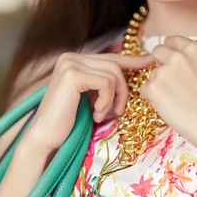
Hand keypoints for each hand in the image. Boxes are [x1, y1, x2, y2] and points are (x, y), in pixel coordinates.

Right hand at [21, 51, 154, 152]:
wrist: (47, 139)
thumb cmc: (71, 123)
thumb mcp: (92, 98)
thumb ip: (105, 83)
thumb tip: (134, 72)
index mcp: (75, 60)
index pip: (110, 57)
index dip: (132, 60)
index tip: (150, 61)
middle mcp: (70, 57)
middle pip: (114, 64)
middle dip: (123, 88)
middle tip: (120, 110)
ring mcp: (69, 63)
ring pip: (113, 74)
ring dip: (114, 98)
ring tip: (103, 115)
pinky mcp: (72, 75)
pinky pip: (105, 83)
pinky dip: (106, 101)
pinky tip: (96, 114)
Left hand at [138, 36, 196, 154]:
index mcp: (195, 50)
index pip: (173, 40)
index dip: (171, 50)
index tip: (172, 60)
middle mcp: (177, 57)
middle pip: (157, 51)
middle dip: (160, 62)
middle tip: (170, 81)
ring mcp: (163, 72)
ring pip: (152, 73)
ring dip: (159, 83)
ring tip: (175, 99)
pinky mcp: (153, 89)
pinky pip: (145, 89)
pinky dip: (152, 97)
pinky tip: (168, 106)